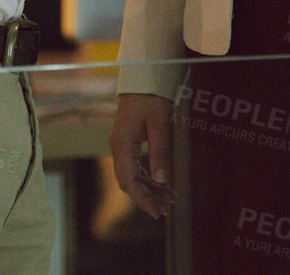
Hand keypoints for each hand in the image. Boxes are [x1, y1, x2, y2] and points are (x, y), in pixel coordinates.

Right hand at [110, 93, 175, 217]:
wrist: (142, 78)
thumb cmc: (150, 97)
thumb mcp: (160, 123)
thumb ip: (160, 151)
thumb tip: (161, 179)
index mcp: (122, 145)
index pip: (128, 181)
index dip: (142, 199)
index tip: (156, 212)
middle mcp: (119, 148)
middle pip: (130, 182)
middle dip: (147, 198)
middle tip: (167, 210)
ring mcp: (123, 146)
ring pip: (134, 176)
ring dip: (150, 189)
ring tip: (170, 199)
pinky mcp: (129, 143)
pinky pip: (137, 166)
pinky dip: (149, 177)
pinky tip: (163, 184)